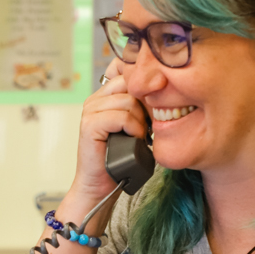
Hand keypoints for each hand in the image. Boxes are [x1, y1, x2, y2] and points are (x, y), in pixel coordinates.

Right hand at [63, 61, 148, 212]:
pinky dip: (132, 128)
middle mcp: (95, 99)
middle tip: (147, 124)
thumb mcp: (137, 125)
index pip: (124, 68)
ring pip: (127, 100)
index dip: (143, 82)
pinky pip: (120, 115)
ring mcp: (90, 110)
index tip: (152, 102)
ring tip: (138, 135)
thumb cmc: (122, 158)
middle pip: (130, 83)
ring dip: (139, 120)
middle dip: (145, 103)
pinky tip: (133, 139)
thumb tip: (164, 87)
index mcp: (105, 95)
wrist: (103, 185)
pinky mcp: (89, 124)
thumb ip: (142, 104)